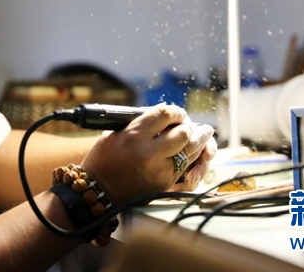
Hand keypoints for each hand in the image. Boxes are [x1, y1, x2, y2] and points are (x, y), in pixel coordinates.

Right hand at [81, 104, 214, 205]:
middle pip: (183, 132)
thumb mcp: (115, 134)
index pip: (165, 114)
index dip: (175, 111)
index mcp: (134, 135)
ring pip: (191, 150)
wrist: (99, 192)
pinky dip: (192, 157)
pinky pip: (187, 167)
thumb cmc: (104, 160)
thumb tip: (164, 115)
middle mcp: (149, 152)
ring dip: (199, 139)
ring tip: (204, 132)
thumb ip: (139, 124)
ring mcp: (160, 170)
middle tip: (187, 124)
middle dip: (187, 125)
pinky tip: (195, 150)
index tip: (177, 113)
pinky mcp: (165, 184)